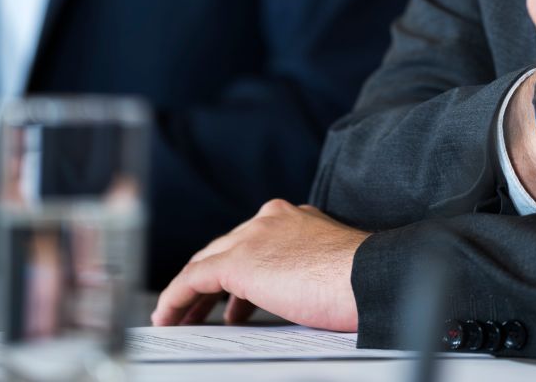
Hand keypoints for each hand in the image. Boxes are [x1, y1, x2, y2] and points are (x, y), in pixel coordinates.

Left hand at [151, 200, 364, 331]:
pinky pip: (193, 280)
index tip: (229, 300)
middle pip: (224, 249)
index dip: (235, 273)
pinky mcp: (239, 261)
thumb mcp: (327, 267)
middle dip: (208, 283)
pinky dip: (176, 299)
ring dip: (189, 293)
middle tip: (197, 311)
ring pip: (205, 262)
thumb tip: (290, 297)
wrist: (366, 276)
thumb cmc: (360, 279)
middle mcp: (269, 218)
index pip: (251, 241)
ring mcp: (253, 236)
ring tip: (179, 318)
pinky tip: (169, 317)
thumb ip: (302, 271)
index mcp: (293, 218)